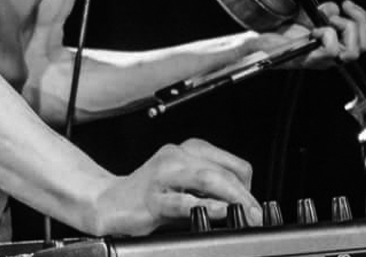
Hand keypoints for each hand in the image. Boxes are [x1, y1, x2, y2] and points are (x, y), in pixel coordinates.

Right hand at [92, 138, 261, 235]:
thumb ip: (210, 189)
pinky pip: (182, 200)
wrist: (108, 201)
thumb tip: (241, 204)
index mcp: (190, 150)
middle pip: (222, 171)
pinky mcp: (152, 197)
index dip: (248, 186)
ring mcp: (164, 175)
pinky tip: (217, 212)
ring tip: (245, 214)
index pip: (232, 163)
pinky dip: (204, 206)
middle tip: (257, 214)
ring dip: (232, 198)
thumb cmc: (149, 193)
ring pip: (206, 178)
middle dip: (245, 195)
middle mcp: (178, 156)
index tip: (254, 205)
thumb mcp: (186, 185)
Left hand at [248, 0, 365, 68]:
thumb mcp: (312, 17)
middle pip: (365, 45)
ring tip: (325, 21)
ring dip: (342, 27)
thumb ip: (328, 13)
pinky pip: (333, 48)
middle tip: (343, 7)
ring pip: (354, 49)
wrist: (263, 42)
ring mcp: (326, 62)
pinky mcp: (315, 60)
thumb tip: (339, 6)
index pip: (365, 42)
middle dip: (360, 21)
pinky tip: (314, 32)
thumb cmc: (285, 32)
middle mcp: (335, 58)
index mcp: (337, 46)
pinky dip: (327, 34)